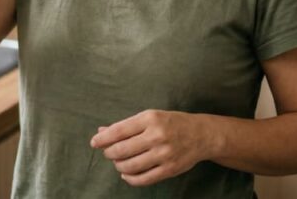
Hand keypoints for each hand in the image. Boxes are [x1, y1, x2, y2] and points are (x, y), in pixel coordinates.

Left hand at [90, 109, 210, 186]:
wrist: (202, 135)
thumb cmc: (171, 123)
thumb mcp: (150, 117)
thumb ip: (126, 125)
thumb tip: (101, 131)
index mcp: (150, 119)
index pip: (118, 131)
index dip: (103, 139)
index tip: (94, 142)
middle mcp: (157, 136)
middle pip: (121, 150)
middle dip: (109, 153)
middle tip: (108, 153)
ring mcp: (164, 154)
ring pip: (130, 166)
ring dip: (118, 165)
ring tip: (118, 162)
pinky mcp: (169, 169)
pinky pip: (143, 179)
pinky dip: (129, 178)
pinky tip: (126, 173)